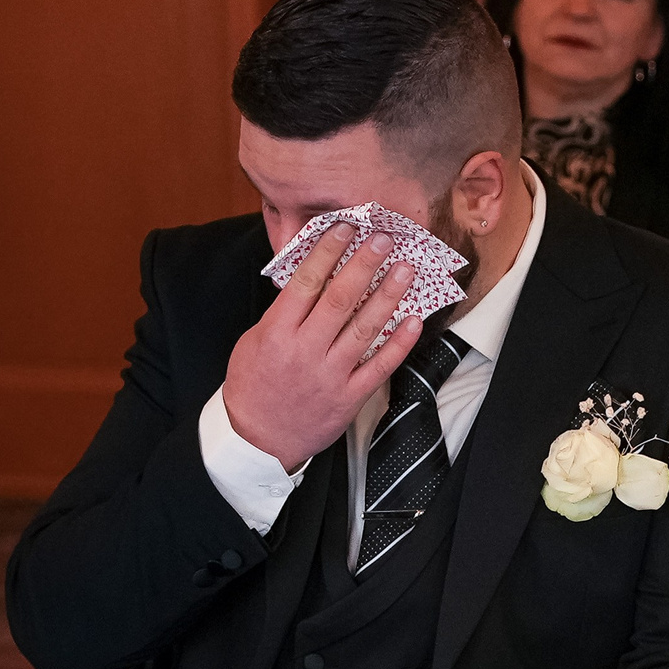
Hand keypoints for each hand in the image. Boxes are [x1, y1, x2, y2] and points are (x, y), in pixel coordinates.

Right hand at [222, 224, 425, 470]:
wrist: (258, 441)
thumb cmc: (253, 386)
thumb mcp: (254, 342)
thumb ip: (282, 314)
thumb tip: (311, 280)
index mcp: (277, 332)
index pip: (305, 283)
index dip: (327, 252)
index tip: (345, 228)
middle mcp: (305, 351)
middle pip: (340, 300)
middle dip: (364, 265)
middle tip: (384, 239)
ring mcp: (330, 375)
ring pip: (365, 329)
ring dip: (388, 296)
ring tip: (404, 270)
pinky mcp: (349, 397)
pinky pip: (380, 367)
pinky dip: (399, 344)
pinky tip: (415, 321)